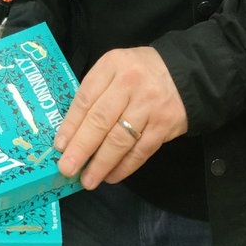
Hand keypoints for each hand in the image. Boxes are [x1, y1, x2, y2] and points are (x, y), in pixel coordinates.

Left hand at [54, 46, 187, 188]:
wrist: (186, 73)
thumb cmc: (141, 73)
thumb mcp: (116, 69)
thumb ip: (97, 93)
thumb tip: (72, 133)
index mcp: (112, 65)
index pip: (86, 98)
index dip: (70, 125)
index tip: (59, 146)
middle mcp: (130, 83)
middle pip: (100, 120)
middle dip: (81, 148)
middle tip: (67, 168)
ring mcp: (149, 104)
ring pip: (120, 139)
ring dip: (101, 163)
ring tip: (88, 180)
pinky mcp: (164, 124)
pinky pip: (141, 150)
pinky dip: (124, 166)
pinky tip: (111, 175)